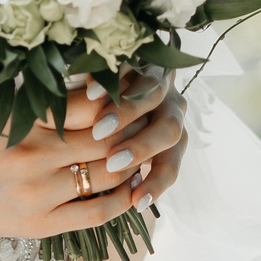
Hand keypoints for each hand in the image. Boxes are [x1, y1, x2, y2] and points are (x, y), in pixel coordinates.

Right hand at [0, 75, 181, 244]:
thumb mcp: (2, 104)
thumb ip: (47, 92)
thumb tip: (103, 75)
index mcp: (24, 118)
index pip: (91, 104)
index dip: (123, 96)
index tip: (140, 89)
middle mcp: (32, 155)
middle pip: (108, 138)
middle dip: (139, 127)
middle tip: (156, 117)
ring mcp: (38, 194)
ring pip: (110, 174)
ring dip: (138, 161)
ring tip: (150, 148)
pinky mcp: (41, 225)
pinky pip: (97, 213)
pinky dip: (125, 200)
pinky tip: (137, 187)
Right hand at [105, 69, 188, 212]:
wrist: (118, 76)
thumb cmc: (109, 131)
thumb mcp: (117, 154)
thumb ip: (117, 176)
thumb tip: (103, 204)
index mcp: (168, 138)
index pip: (170, 165)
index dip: (158, 184)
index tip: (137, 203)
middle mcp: (168, 109)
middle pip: (169, 131)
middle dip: (143, 148)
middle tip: (114, 162)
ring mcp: (156, 80)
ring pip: (153, 96)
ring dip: (127, 114)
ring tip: (99, 130)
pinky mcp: (136, 56)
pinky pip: (130, 66)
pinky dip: (112, 81)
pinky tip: (90, 94)